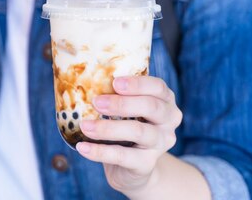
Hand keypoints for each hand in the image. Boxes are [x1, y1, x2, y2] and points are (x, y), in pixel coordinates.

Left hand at [76, 76, 182, 197]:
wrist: (133, 168)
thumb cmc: (128, 128)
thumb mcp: (129, 110)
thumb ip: (118, 96)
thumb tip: (89, 84)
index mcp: (165, 101)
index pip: (157, 87)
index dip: (137, 84)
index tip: (114, 82)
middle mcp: (169, 121)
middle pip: (151, 107)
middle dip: (121, 103)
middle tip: (96, 102)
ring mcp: (160, 144)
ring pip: (137, 131)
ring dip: (107, 128)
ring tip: (85, 126)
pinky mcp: (147, 164)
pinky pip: (123, 156)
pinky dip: (100, 151)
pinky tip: (83, 147)